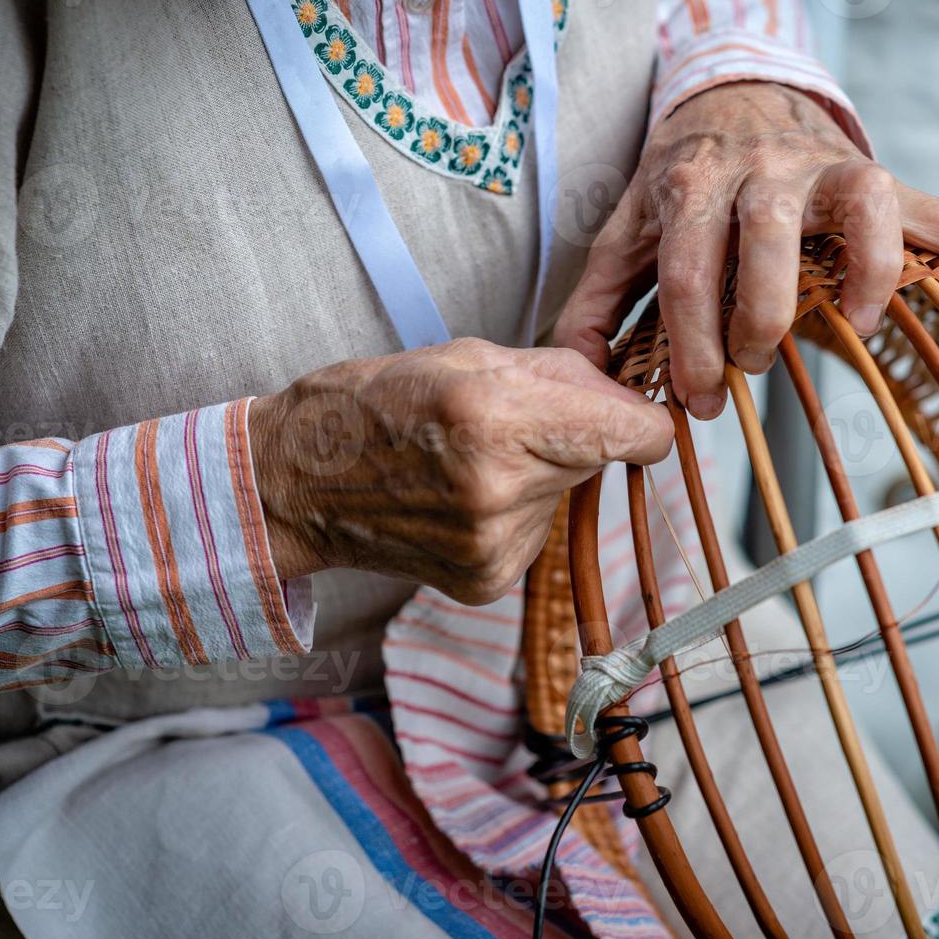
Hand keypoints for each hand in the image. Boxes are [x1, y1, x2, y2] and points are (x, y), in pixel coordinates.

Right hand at [249, 339, 672, 603]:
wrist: (297, 481)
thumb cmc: (379, 403)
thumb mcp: (473, 357)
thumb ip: (567, 376)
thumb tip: (637, 403)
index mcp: (496, 418)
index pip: (634, 435)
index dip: (640, 421)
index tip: (628, 416)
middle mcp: (499, 490)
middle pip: (597, 461)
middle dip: (571, 439)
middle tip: (507, 425)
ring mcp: (492, 545)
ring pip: (565, 499)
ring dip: (538, 478)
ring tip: (470, 464)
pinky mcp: (486, 581)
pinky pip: (534, 536)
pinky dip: (512, 516)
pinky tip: (460, 502)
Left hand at [555, 81, 938, 419]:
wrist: (733, 99)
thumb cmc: (681, 181)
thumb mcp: (628, 231)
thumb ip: (599, 300)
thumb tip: (580, 375)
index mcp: (695, 183)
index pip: (692, 274)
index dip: (693, 349)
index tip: (699, 400)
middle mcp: (764, 169)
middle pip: (769, 243)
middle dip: (760, 323)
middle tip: (753, 367)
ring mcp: (829, 169)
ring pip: (864, 206)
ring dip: (867, 275)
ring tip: (855, 333)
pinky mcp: (879, 178)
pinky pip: (937, 210)